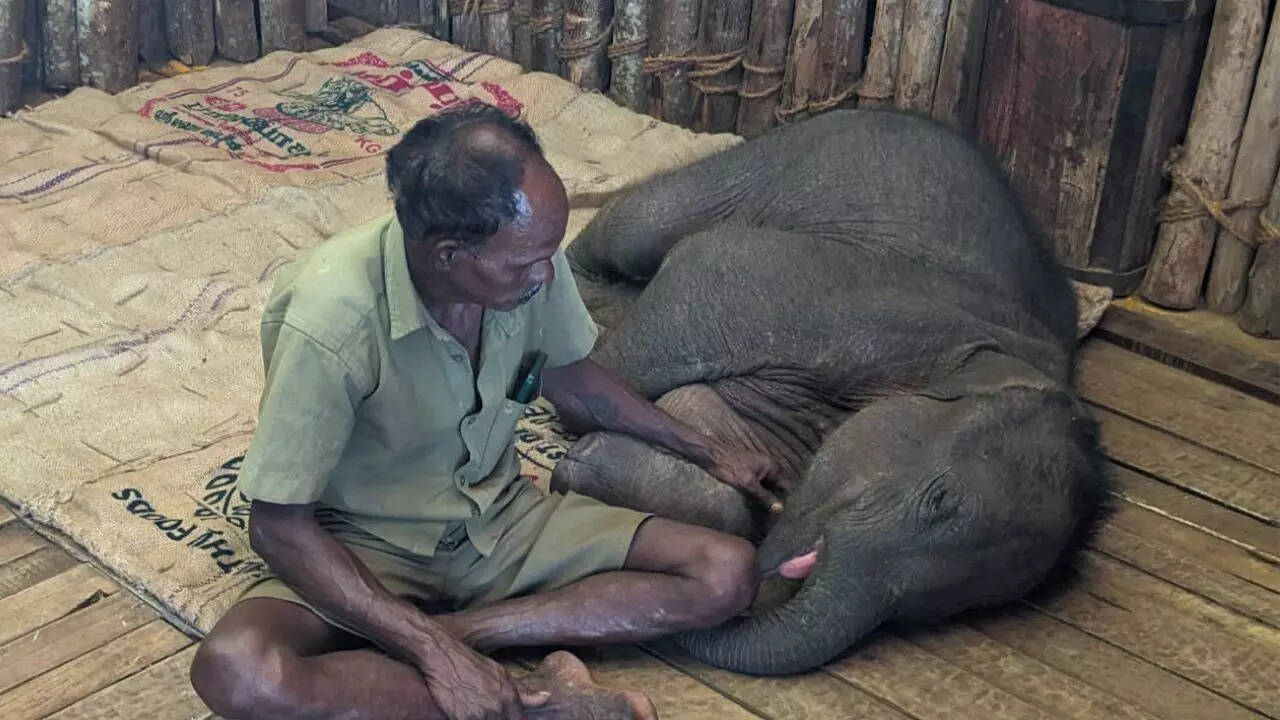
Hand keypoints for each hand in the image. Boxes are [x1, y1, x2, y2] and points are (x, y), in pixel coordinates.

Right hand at [418, 641, 549, 719]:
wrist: (444, 658)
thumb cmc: (473, 664)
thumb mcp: (502, 674)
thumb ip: (525, 691)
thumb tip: (547, 697)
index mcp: (510, 697)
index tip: (507, 716)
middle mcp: (498, 708)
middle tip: (487, 711)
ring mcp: (480, 715)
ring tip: (477, 709)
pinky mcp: (462, 719)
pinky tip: (467, 712)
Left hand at [701, 443, 788, 512]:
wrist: (710, 455)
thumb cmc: (729, 466)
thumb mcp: (748, 484)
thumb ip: (764, 496)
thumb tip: (779, 508)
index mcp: (771, 466)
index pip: (786, 485)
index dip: (785, 499)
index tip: (783, 513)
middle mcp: (767, 467)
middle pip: (777, 487)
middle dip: (776, 500)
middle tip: (774, 516)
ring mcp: (758, 469)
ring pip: (768, 487)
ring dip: (767, 499)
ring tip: (767, 514)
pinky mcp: (749, 473)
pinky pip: (759, 486)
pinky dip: (758, 495)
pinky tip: (755, 505)